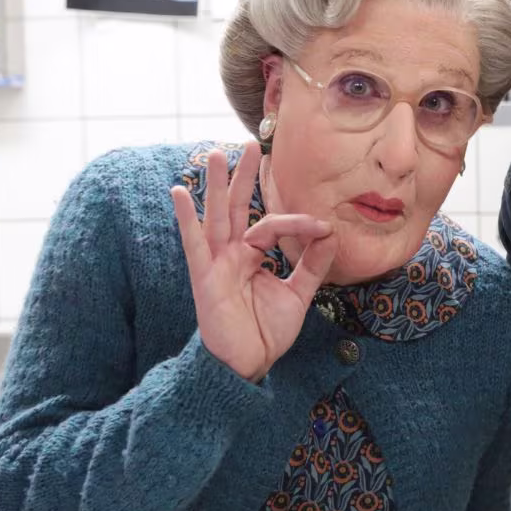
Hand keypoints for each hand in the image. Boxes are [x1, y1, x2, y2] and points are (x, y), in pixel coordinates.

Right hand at [169, 142, 337, 382]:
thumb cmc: (265, 332)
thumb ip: (312, 264)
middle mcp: (232, 254)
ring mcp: (217, 263)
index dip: (299, 222)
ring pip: (217, 216)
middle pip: (238, 207)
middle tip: (254, 144)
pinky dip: (186, 218)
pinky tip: (179, 192)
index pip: (273, 225)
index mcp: (252, 256)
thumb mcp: (298, 294)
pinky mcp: (205, 277)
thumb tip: (331, 232)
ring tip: (218, 154)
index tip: (324, 227)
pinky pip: (194, 243)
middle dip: (245, 176)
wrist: (248, 365)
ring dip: (218, 185)